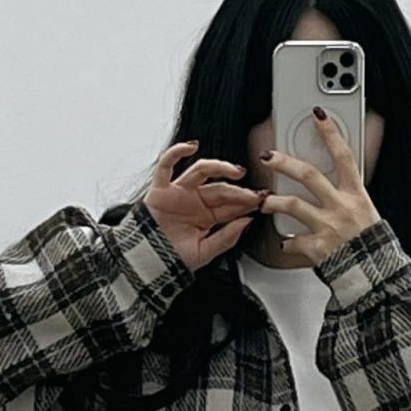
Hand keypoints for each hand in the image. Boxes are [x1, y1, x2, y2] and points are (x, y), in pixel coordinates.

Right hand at [143, 142, 266, 270]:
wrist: (146, 263)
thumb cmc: (171, 259)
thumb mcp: (205, 252)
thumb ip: (226, 238)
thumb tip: (247, 221)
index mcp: (206, 217)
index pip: (230, 205)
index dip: (247, 202)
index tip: (263, 200)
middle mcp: (195, 201)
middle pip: (221, 189)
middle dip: (239, 191)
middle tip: (255, 194)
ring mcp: (179, 192)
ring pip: (201, 171)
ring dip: (220, 167)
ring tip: (236, 171)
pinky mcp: (161, 188)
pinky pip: (166, 166)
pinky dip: (176, 152)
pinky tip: (191, 147)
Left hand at [259, 112, 379, 265]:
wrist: (374, 275)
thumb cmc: (370, 245)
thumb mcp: (367, 212)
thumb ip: (348, 195)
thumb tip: (336, 177)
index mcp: (357, 195)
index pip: (344, 156)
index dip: (331, 134)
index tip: (318, 116)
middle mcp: (342, 208)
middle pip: (310, 176)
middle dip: (286, 163)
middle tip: (270, 157)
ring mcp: (328, 227)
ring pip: (293, 205)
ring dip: (274, 202)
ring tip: (265, 201)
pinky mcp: (317, 248)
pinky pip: (293, 241)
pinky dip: (287, 241)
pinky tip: (285, 241)